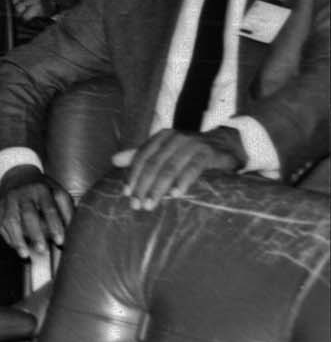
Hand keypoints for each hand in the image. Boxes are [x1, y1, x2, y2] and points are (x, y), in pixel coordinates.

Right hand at [0, 164, 73, 258]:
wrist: (18, 176)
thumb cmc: (42, 189)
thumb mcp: (57, 192)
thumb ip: (66, 210)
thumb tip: (74, 231)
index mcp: (41, 189)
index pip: (49, 208)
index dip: (55, 225)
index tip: (60, 241)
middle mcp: (23, 194)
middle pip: (28, 215)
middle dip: (35, 233)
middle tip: (43, 250)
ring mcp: (9, 200)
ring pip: (11, 220)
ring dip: (18, 239)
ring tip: (25, 255)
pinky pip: (2, 224)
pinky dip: (9, 237)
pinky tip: (17, 248)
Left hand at [111, 128, 242, 209]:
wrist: (227, 144)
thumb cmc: (191, 151)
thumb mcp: (165, 151)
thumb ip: (142, 156)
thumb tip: (114, 160)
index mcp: (161, 137)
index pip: (142, 157)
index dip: (132, 175)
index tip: (126, 193)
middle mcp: (174, 138)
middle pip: (153, 164)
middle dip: (143, 186)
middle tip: (137, 204)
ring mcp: (191, 144)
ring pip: (169, 167)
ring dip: (159, 188)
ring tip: (151, 204)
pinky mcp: (208, 153)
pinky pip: (193, 168)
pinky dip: (183, 181)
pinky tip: (176, 195)